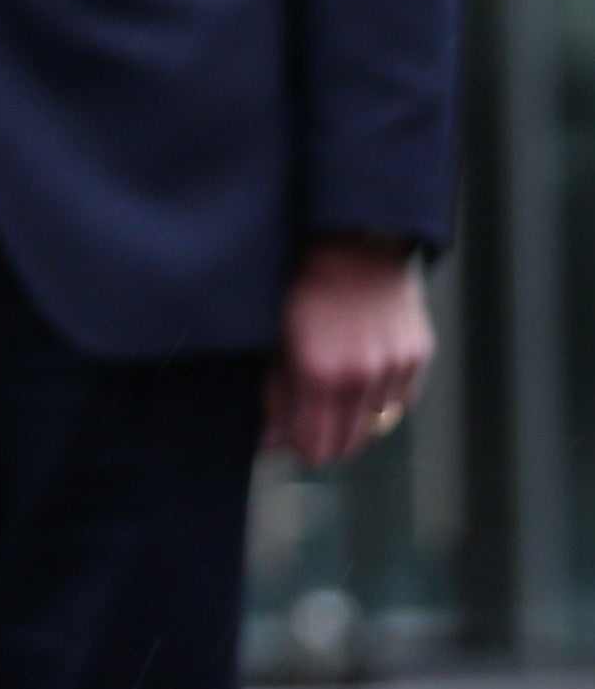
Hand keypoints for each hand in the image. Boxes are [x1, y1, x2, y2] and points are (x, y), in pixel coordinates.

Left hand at [269, 236, 432, 466]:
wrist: (352, 241)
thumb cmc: (299, 284)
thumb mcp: (274, 338)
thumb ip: (275, 395)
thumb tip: (271, 443)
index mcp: (318, 373)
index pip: (316, 447)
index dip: (299, 446)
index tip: (288, 437)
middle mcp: (362, 377)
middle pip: (348, 446)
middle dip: (325, 439)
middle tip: (306, 419)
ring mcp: (395, 368)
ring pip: (375, 425)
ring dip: (352, 417)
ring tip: (330, 387)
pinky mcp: (417, 356)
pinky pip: (397, 400)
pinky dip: (377, 397)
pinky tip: (357, 373)